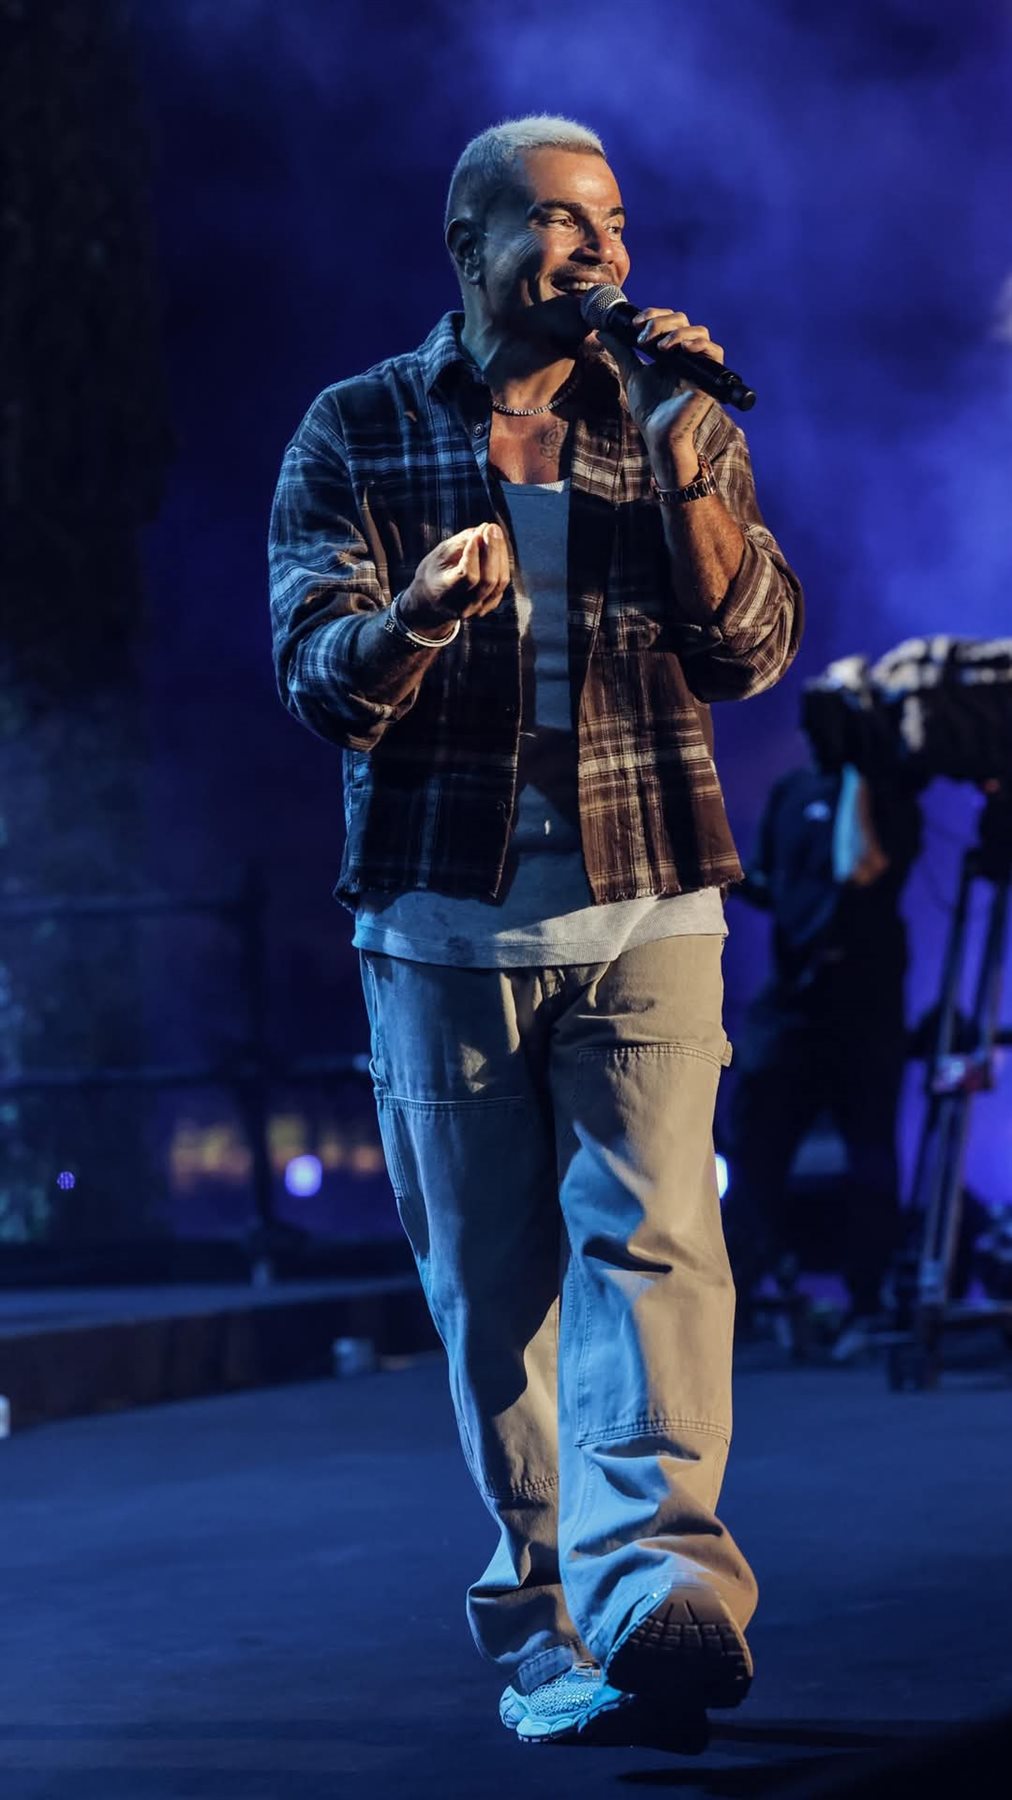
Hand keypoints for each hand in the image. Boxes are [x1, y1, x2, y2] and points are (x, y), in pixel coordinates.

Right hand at [400, 523, 509, 633]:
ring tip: (494, 533)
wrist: (430, 603)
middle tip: (491, 528)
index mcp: (445, 593)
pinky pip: (501, 584)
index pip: (468, 576)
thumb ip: (461, 542)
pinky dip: (502, 563)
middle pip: (488, 580)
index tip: (476, 534)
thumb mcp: (438, 555)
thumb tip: (485, 528)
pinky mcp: (488, 606)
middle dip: (493, 550)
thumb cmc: (433, 573)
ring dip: (500, 554)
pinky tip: (496, 548)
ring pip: (499, 582)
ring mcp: (477, 610)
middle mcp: (463, 606)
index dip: (474, 554)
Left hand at [598, 308, 722, 469]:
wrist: (657, 434)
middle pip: (683, 320)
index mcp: (671, 351)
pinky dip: (701, 345)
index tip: (634, 324)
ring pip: (700, 331)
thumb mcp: (631, 373)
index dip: (654, 315)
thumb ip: (621, 351)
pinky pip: (715, 352)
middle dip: (661, 322)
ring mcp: (699, 365)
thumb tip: (602, 332)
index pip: (669, 320)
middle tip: (643, 336)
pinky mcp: (709, 378)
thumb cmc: (648, 408)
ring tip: (661, 348)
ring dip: (678, 333)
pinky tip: (683, 349)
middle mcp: (687, 354)